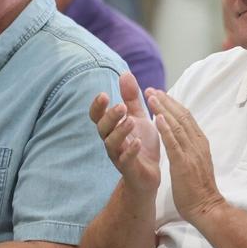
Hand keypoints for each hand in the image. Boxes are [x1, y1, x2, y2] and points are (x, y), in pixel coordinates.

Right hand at [89, 72, 159, 196]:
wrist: (149, 174)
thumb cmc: (140, 144)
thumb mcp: (138, 117)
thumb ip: (131, 98)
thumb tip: (125, 73)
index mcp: (111, 128)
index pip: (97, 116)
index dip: (97, 106)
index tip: (104, 95)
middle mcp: (111, 141)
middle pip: (102, 128)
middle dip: (110, 116)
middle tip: (121, 106)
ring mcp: (118, 155)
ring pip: (112, 143)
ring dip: (120, 131)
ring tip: (130, 122)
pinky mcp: (129, 168)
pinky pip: (126, 160)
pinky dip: (130, 151)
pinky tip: (137, 142)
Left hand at [146, 89, 224, 224]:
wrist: (206, 208)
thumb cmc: (199, 189)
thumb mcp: (196, 162)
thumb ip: (191, 148)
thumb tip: (184, 137)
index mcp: (200, 143)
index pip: (187, 117)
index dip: (173, 104)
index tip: (160, 94)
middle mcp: (197, 144)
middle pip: (182, 116)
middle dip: (166, 101)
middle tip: (151, 89)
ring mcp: (191, 153)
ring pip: (177, 125)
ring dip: (163, 109)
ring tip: (151, 96)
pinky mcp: (183, 163)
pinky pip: (174, 142)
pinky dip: (166, 128)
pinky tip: (157, 118)